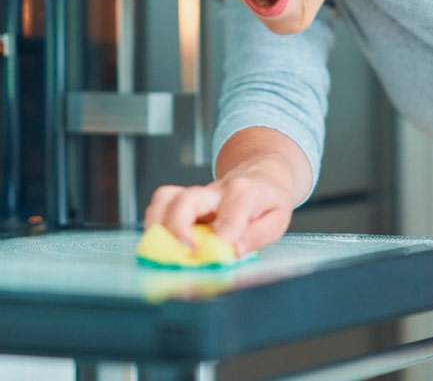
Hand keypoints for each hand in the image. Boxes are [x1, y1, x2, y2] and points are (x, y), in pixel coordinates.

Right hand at [142, 154, 299, 256]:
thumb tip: (233, 251)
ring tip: (163, 249)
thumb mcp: (277, 220)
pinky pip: (161, 203)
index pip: (230, 215)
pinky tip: (161, 241)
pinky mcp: (184, 198)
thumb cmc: (268, 201)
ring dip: (159, 225)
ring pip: (166, 198)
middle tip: (184, 253)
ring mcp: (197, 193)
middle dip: (179, 228)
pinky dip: (155, 222)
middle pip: (187, 200)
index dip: (221, 237)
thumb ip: (256, 236)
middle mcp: (215, 190)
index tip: (215, 257)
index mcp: (244, 194)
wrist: (261, 176)